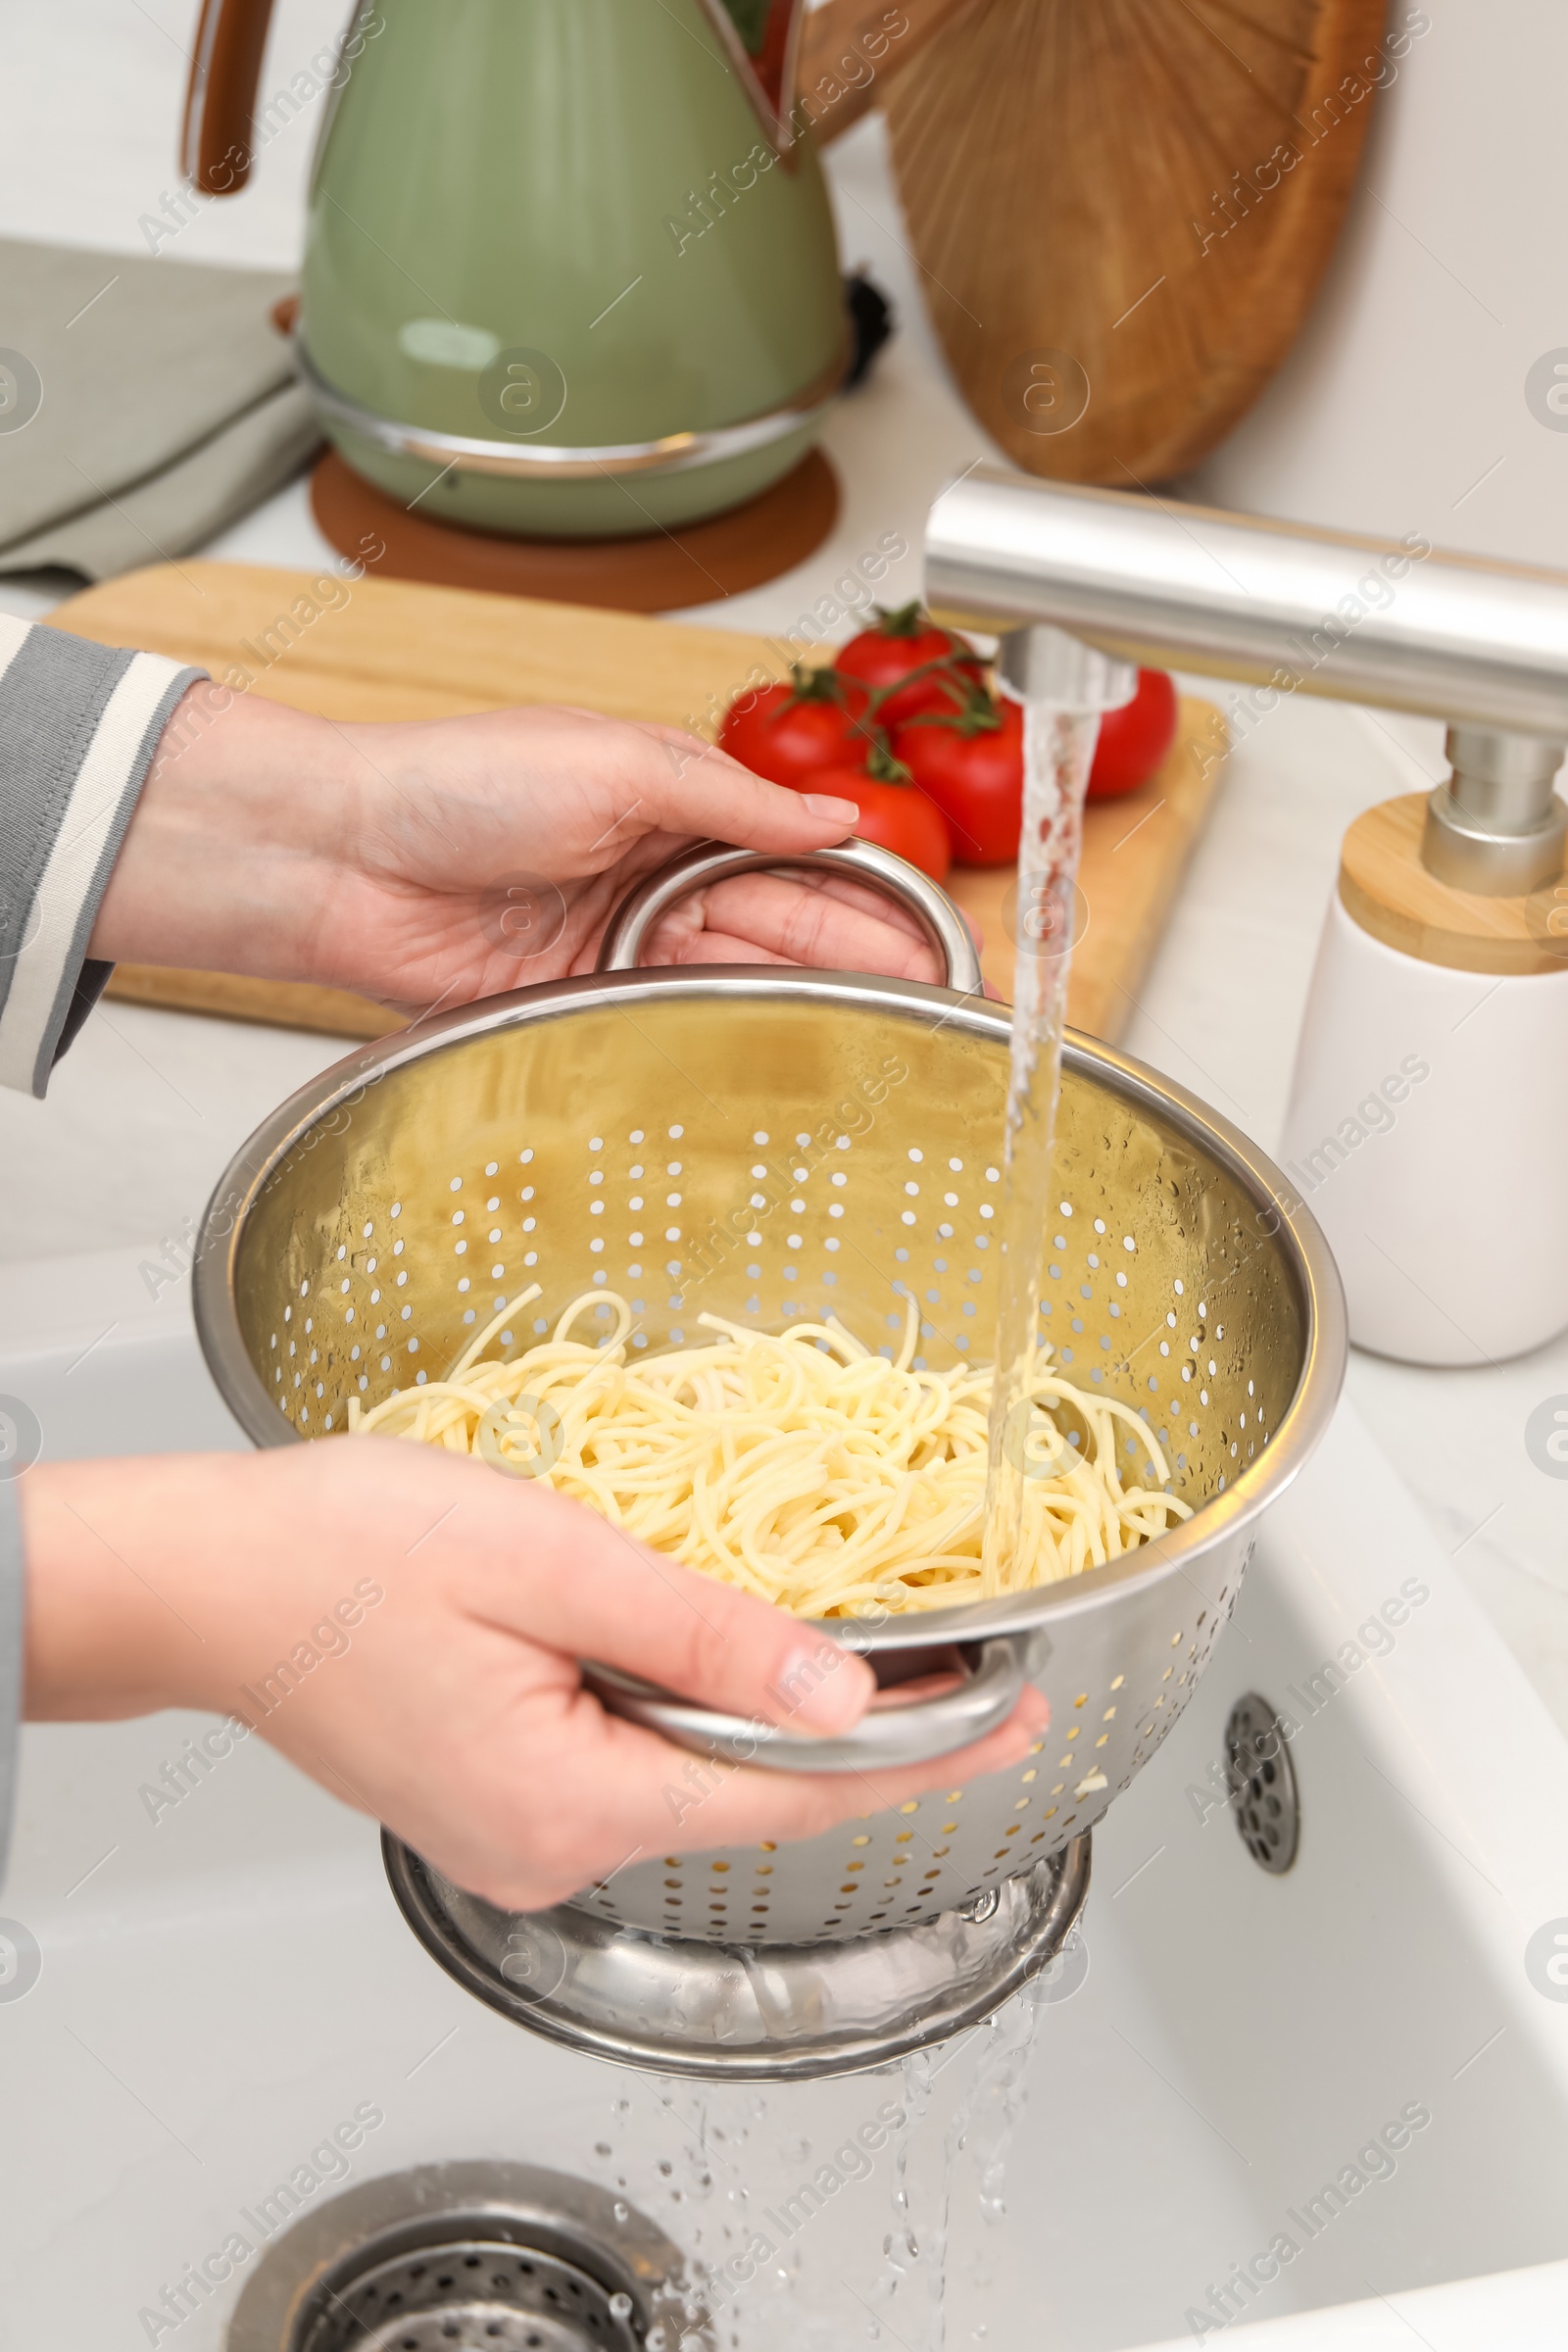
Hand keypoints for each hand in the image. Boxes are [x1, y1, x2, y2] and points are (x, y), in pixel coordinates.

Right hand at [22, 1443, 1047, 1909]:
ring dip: (758, 1710)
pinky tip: (704, 1654)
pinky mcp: (494, 1805)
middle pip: (746, 1792)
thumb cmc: (343, 1550)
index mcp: (567, 1801)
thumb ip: (705, 1634)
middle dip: (850, 1726)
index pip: (791, 1795)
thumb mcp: (553, 1563)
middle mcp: (544, 1849)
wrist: (207, 1579)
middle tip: (956, 1659)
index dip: (921, 1754)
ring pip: (688, 1777)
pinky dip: (683, 1714)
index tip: (1019, 1717)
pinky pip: (628, 1768)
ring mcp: (515, 1838)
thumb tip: (839, 1693)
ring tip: (836, 1639)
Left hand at [90, 689, 947, 1009]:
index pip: (800, 852)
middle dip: (866, 960)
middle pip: (786, 925)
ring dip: (813, 1001)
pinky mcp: (581, 1001)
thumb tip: (837, 819)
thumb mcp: (618, 761)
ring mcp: (621, 940)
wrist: (343, 855)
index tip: (934, 934)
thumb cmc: (458, 781)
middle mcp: (657, 872)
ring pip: (742, 977)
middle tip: (942, 1003)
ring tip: (893, 1032)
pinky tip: (792, 1052)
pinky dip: (730, 1035)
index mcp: (675, 799)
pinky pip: (673, 1020)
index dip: (871, 893)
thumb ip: (734, 799)